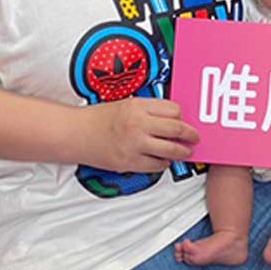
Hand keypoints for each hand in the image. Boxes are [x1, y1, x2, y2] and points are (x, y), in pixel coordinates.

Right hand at [78, 97, 198, 173]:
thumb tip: (174, 119)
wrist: (75, 133)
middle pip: (177, 129)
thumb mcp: (128, 104)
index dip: (182, 117)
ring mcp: (134, 145)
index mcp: (139, 106)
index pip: (174, 110)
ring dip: (182, 152)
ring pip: (171, 150)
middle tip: (195, 138)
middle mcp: (138, 124)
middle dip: (191, 135)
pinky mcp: (129, 162)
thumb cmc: (100, 118)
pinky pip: (157, 165)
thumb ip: (150, 110)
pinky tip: (163, 160)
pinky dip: (164, 164)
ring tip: (185, 152)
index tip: (185, 121)